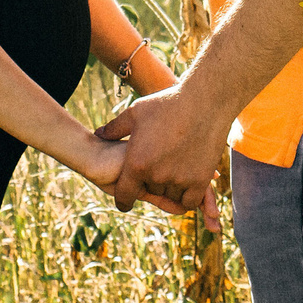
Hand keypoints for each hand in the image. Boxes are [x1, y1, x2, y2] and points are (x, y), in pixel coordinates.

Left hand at [98, 86, 227, 220]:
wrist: (205, 101)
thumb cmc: (167, 104)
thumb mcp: (135, 113)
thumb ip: (115, 128)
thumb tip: (98, 134)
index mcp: (137, 164)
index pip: (124, 197)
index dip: (123, 201)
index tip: (126, 202)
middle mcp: (157, 176)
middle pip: (151, 192)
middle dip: (151, 183)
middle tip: (157, 169)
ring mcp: (180, 179)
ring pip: (171, 195)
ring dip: (170, 188)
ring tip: (173, 169)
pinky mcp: (200, 180)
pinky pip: (190, 200)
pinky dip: (187, 194)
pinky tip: (186, 181)